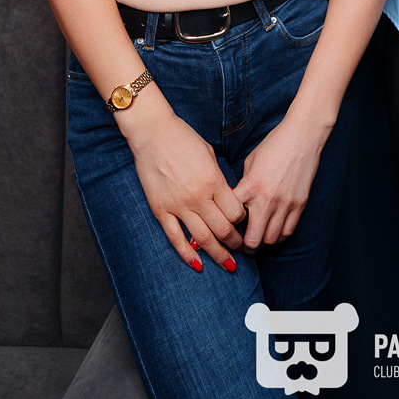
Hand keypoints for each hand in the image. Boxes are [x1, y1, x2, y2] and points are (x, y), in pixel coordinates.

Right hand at [124, 101, 246, 271]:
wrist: (153, 133)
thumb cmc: (184, 139)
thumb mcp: (209, 155)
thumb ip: (219, 179)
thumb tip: (227, 198)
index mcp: (213, 182)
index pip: (236, 212)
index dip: (243, 222)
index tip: (245, 225)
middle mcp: (198, 197)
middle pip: (223, 230)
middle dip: (235, 243)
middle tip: (242, 249)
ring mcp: (178, 206)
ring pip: (202, 239)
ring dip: (218, 254)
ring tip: (228, 263)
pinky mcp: (161, 210)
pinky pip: (176, 239)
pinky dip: (188, 255)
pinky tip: (198, 265)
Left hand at [232, 116, 325, 251]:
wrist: (303, 136)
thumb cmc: (274, 145)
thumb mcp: (251, 162)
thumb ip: (244, 184)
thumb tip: (237, 201)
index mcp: (250, 186)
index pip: (231, 218)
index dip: (226, 226)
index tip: (225, 230)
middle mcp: (267, 199)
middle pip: (252, 239)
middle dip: (245, 247)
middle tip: (242, 246)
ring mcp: (285, 204)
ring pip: (271, 240)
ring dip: (263, 242)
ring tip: (258, 239)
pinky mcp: (299, 205)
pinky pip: (288, 231)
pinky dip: (279, 236)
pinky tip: (274, 232)